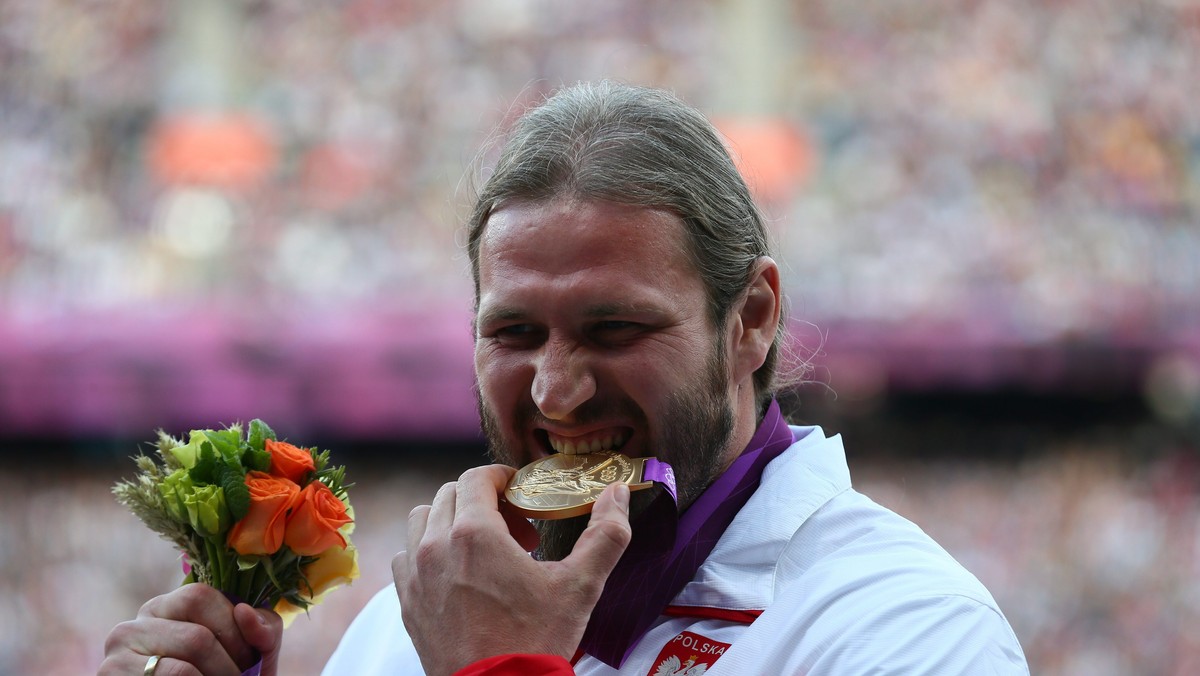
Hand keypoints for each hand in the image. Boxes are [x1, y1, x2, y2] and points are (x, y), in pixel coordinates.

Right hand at [99, 583, 282, 674]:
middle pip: (196, 638)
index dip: (235, 629)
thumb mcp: (247, 651)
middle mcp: (135, 624)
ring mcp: (117, 655)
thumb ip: (262, 630)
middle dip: (230, 668)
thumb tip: (245, 613)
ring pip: (183, 669)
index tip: (251, 659)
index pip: (202, 596)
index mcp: (166, 606)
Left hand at [393, 464, 631, 675]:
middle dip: (483, 500)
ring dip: (451, 521)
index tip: (520, 492)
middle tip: (515, 528)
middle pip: (450, 495)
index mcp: (475, 534)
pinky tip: (457, 573)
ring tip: (483, 547)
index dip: (501, 477)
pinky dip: (428, 552)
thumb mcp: (580, 586)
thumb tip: (618, 494)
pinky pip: (407, 557)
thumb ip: (605, 534)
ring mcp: (417, 576)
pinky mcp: (408, 603)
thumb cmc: (536, 641)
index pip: (476, 477)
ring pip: (422, 521)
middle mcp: (436, 547)